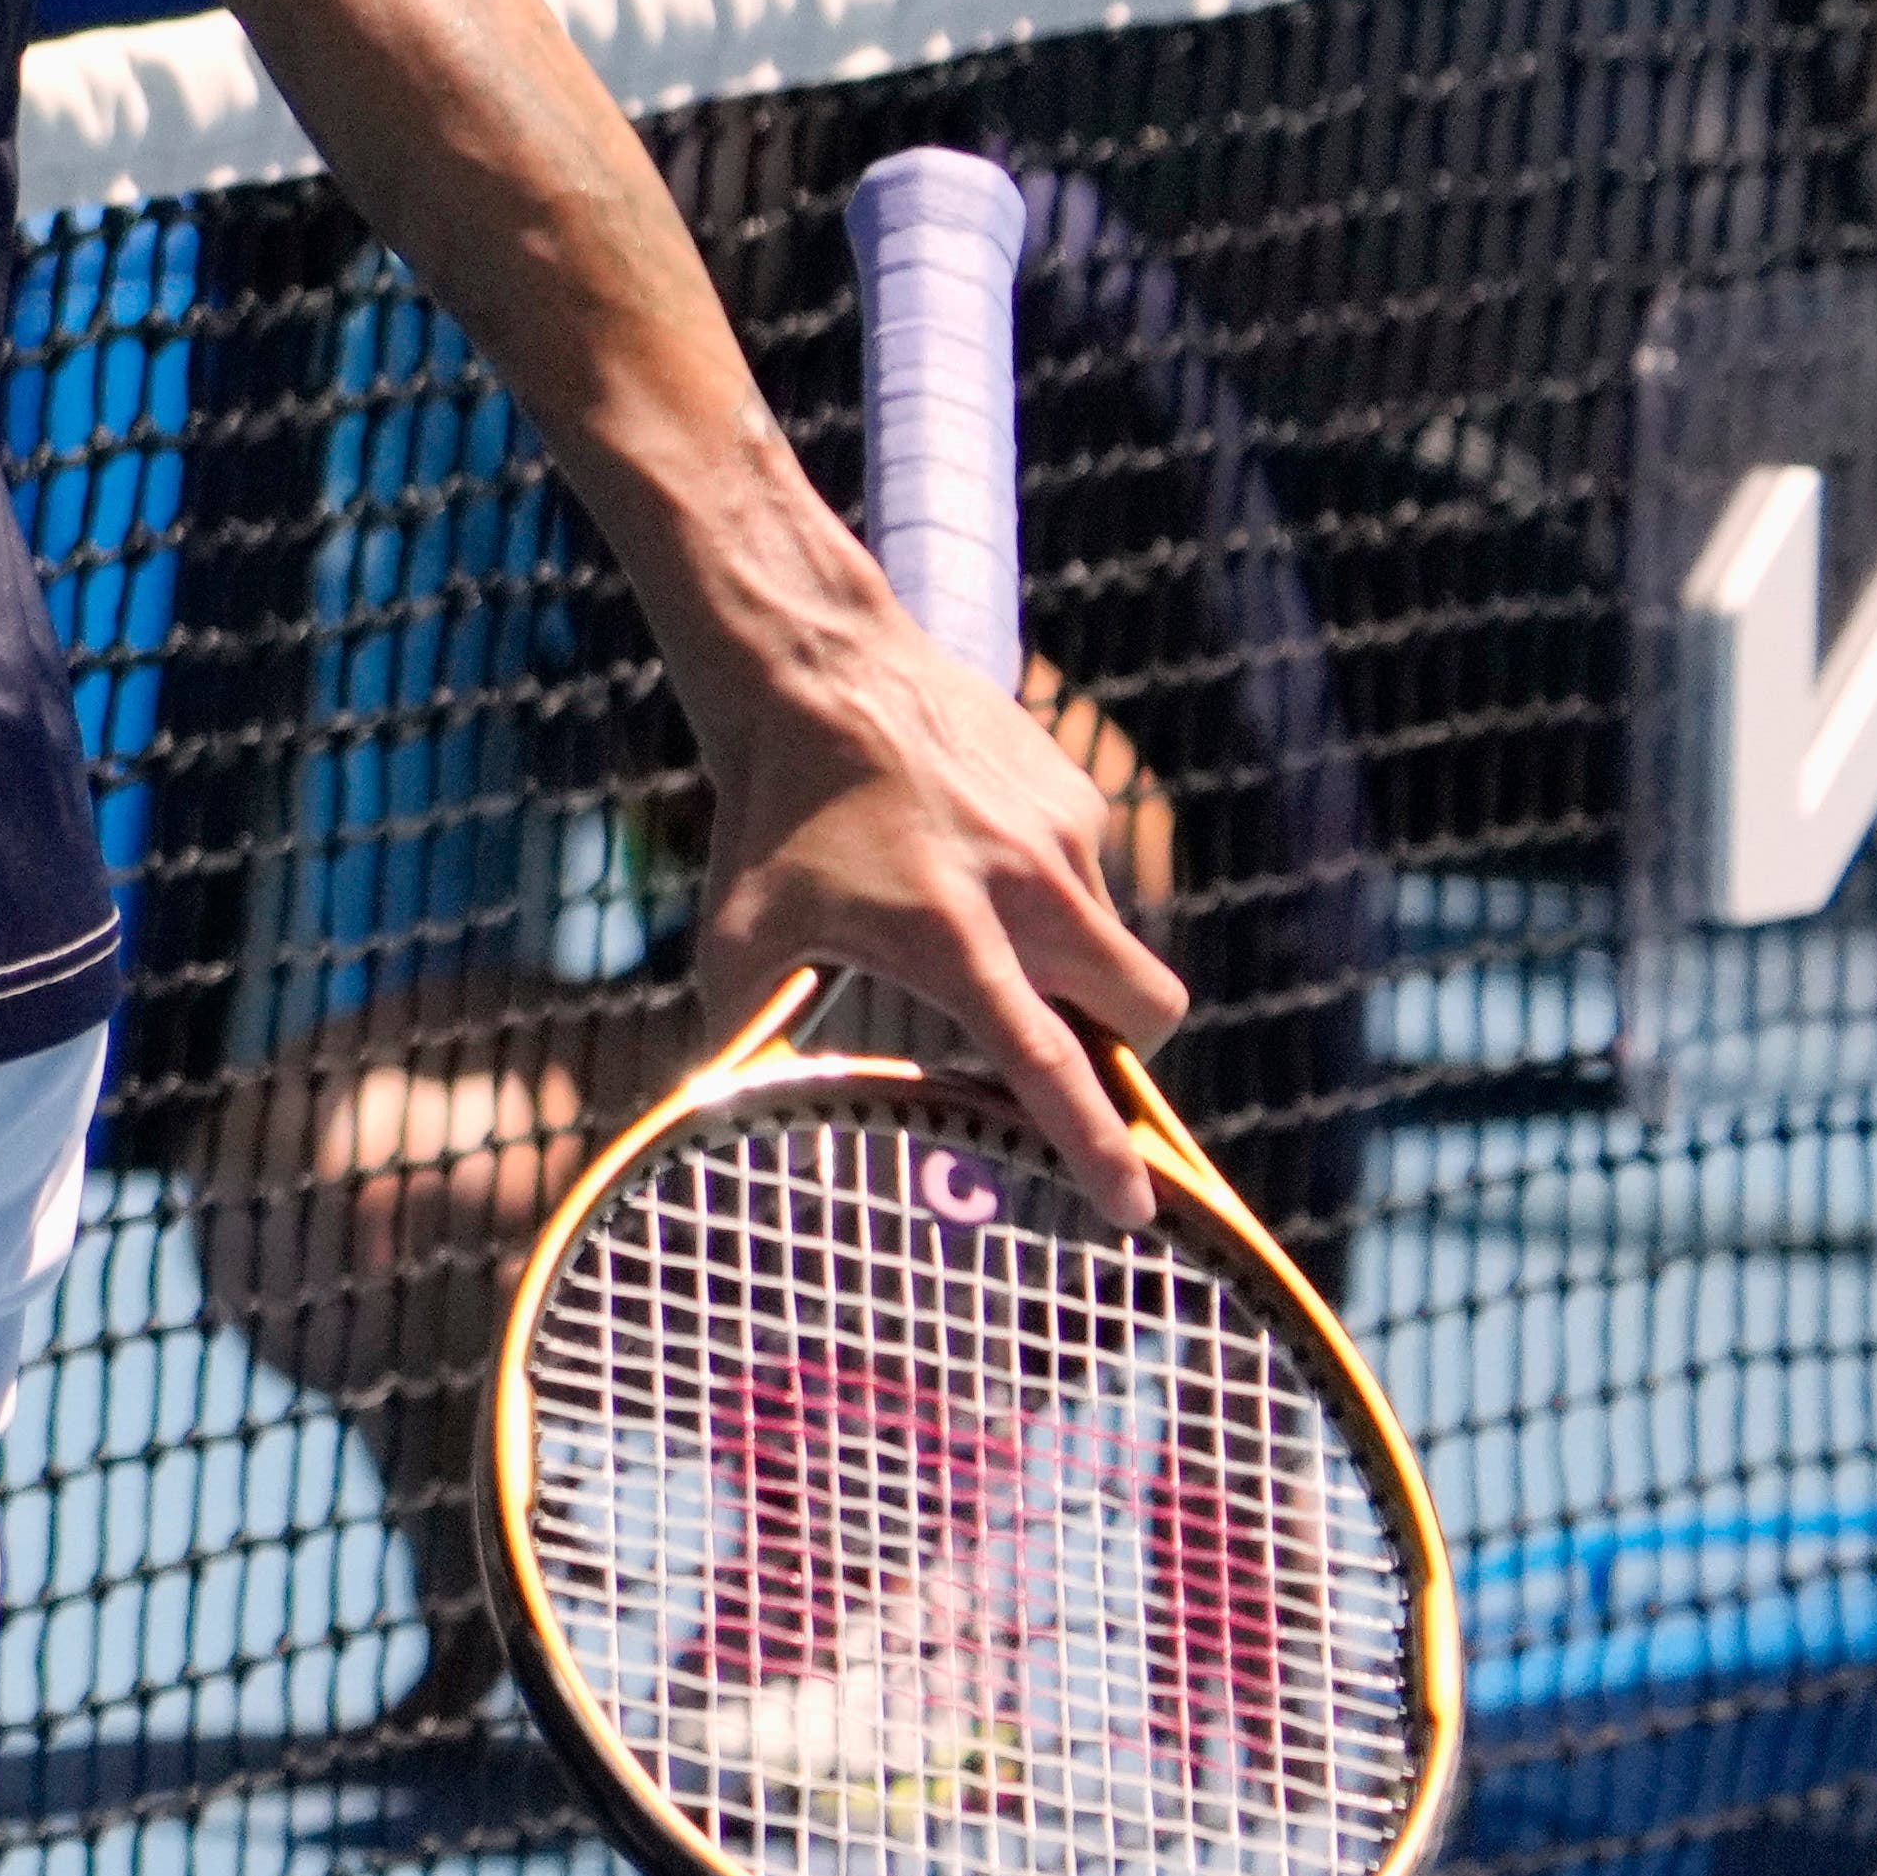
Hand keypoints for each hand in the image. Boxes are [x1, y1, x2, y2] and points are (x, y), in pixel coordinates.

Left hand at [680, 577, 1194, 1218]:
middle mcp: (1026, 889)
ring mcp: (1061, 837)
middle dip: (1127, 1053)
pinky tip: (975, 859)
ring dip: (1073, 966)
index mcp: (951, 938)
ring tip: (980, 930)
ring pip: (1116, 942)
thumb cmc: (770, 813)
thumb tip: (729, 1119)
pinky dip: (1051, 895)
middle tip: (1068, 1056)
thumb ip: (742, 1034)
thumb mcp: (738, 934)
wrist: (814, 668)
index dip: (1097, 1144)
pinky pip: (1089, 875)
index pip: (1050, 1063)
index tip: (1139, 1207)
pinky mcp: (1075, 794)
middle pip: (1148, 1011)